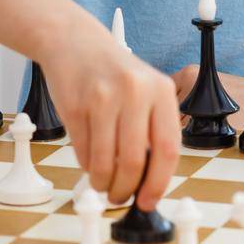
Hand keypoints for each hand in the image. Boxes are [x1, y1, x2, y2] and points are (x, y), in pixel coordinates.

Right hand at [38, 16, 179, 209]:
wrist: (74, 42)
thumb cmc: (113, 72)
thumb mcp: (145, 90)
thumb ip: (153, 129)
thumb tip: (150, 181)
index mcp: (161, 90)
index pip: (168, 150)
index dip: (159, 183)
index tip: (148, 201)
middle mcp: (134, 92)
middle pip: (134, 161)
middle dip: (126, 189)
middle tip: (120, 197)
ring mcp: (102, 98)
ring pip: (105, 162)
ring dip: (103, 183)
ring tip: (103, 185)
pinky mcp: (75, 105)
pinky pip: (83, 151)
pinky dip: (86, 166)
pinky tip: (90, 163)